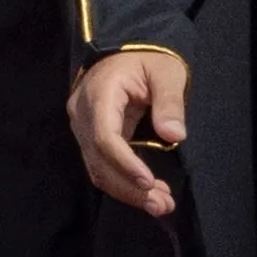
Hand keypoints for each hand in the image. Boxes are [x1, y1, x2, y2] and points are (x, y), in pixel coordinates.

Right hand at [69, 49, 188, 218]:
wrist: (129, 51)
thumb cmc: (149, 59)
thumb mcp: (166, 72)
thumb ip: (169, 102)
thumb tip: (174, 135)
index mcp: (99, 93)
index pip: (104, 136)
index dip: (125, 163)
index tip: (150, 182)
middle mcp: (82, 113)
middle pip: (99, 159)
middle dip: (130, 187)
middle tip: (162, 204)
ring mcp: (82, 126)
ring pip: (97, 168)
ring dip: (127, 191)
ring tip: (160, 205)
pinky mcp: (90, 137)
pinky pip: (101, 165)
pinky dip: (123, 183)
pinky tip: (147, 193)